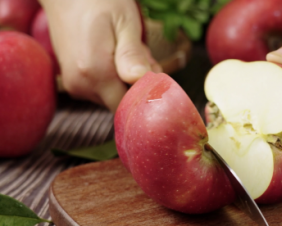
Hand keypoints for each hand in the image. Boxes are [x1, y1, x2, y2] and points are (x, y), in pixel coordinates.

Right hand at [39, 0, 160, 111]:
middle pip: (122, 102)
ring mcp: (75, 85)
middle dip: (138, 85)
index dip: (146, 94)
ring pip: (113, 96)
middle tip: (142, 53)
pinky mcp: (73, 82)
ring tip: (126, 50)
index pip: (129, 106)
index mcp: (95, 72)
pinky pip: (102, 89)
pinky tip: (114, 55)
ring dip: (127, 80)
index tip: (154, 70)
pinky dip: (114, 78)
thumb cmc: (99, 1)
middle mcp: (82, 85)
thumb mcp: (124, 22)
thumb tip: (142, 80)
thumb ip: (132, 55)